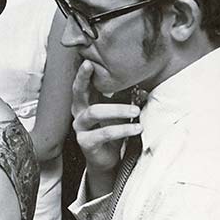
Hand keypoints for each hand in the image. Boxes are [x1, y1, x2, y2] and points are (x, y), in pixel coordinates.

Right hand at [72, 60, 141, 176]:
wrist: (107, 159)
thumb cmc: (112, 130)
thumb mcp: (119, 109)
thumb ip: (125, 95)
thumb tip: (141, 81)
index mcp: (85, 101)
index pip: (82, 83)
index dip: (83, 72)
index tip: (88, 60)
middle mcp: (78, 112)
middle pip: (78, 92)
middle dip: (84, 78)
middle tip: (93, 67)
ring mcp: (80, 127)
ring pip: (94, 112)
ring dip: (117, 109)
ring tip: (136, 111)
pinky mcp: (86, 142)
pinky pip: (103, 133)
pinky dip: (122, 129)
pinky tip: (137, 128)